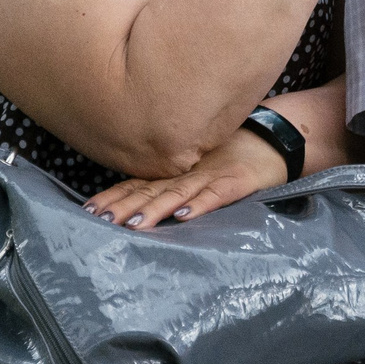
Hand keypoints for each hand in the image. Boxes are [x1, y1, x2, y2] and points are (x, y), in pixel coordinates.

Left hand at [84, 123, 287, 227]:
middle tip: (100, 219)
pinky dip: (200, 204)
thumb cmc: (234, 156)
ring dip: (155, 209)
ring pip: (177, 193)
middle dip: (123, 206)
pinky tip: (184, 215)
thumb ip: (170, 180)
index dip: (114, 197)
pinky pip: (216, 195)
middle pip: (150, 190)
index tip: (89, 211)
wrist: (276, 140)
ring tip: (134, 223)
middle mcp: (187, 173)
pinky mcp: (236, 182)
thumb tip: (133, 199)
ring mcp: (211, 176)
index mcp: (176, 171)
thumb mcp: (198, 166)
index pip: (138, 184)